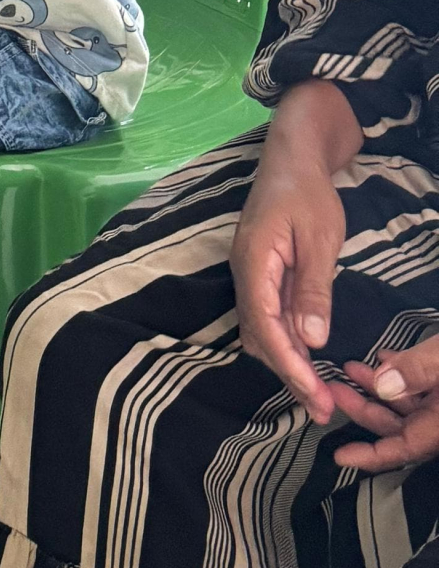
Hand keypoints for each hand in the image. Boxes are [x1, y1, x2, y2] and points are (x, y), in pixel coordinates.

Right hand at [229, 156, 347, 420]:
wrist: (291, 158)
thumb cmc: (306, 193)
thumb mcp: (319, 239)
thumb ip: (313, 289)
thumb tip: (311, 340)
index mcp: (254, 263)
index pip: (266, 326)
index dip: (289, 365)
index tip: (314, 395)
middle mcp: (244, 274)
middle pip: (259, 336)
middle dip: (288, 375)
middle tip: (322, 409)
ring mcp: (250, 275)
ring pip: (261, 332)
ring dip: (287, 364)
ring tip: (317, 396)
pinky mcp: (261, 275)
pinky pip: (269, 318)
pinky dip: (287, 344)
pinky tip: (307, 360)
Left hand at [326, 339, 438, 471]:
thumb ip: (418, 369)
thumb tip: (382, 384)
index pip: (405, 449)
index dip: (371, 455)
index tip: (339, 456)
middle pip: (398, 425)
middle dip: (362, 407)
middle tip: (332, 388)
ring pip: (406, 403)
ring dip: (377, 386)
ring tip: (350, 367)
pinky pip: (421, 388)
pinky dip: (400, 375)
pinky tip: (383, 358)